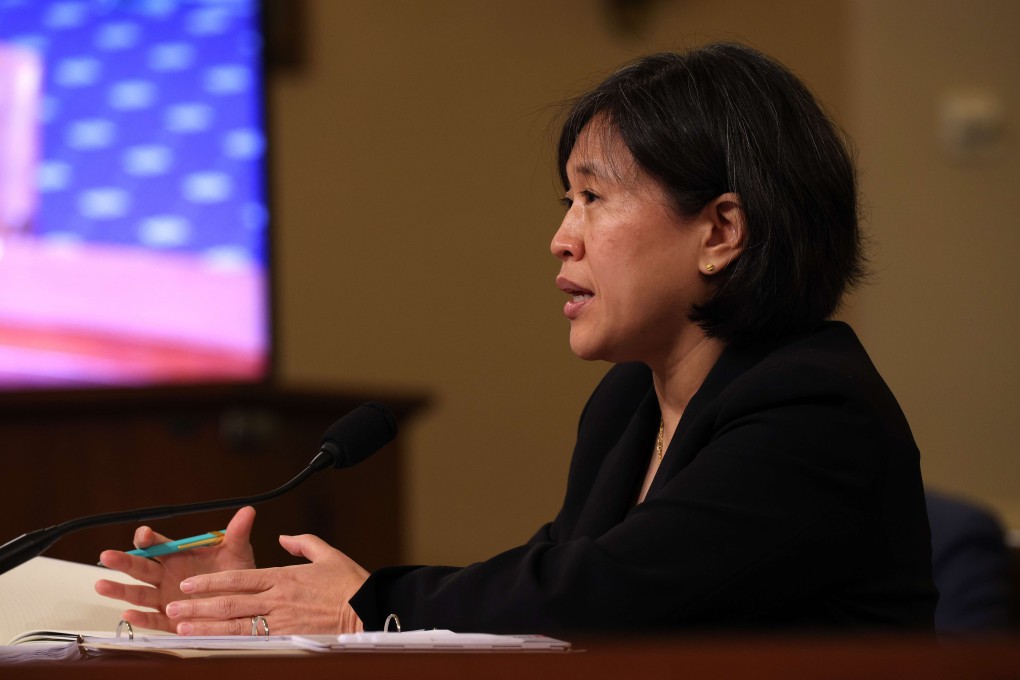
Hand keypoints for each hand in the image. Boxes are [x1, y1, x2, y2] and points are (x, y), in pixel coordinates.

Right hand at [95, 506, 256, 632]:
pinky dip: (140, 618)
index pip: (158, 545)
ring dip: (120, 590)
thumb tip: (248, 511)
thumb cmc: (237, 575)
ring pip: (139, 593)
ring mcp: (167, 598)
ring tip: (101, 585)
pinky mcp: (171, 620)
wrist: (244, 603)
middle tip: (106, 555)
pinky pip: (153, 620)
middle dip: (124, 561)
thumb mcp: (238, 552)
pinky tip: (127, 614)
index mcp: (180, 556)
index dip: (149, 539)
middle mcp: (168, 576)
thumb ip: (238, 533)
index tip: (144, 535)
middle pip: (141, 567)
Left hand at [163, 533, 367, 634]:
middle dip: (199, 604)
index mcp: (284, 576)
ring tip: (183, 626)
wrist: (368, 609)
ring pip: (236, 624)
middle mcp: (278, 599)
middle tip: (174, 605)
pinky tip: (212, 644)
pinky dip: (229, 642)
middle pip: (230, 602)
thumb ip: (303, 543)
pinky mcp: (288, 637)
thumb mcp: (328, 554)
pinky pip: (253, 641)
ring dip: (207, 626)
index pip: (239, 578)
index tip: (190, 583)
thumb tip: (284, 537)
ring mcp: (282, 621)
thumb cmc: (350, 583)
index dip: (211, 581)